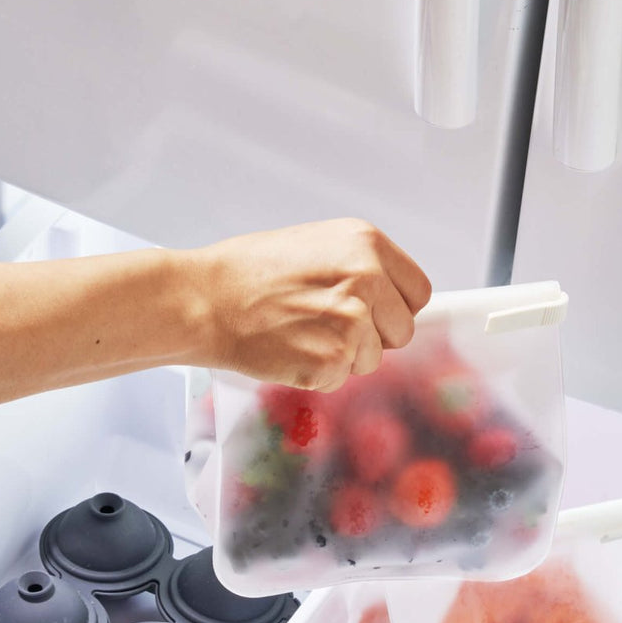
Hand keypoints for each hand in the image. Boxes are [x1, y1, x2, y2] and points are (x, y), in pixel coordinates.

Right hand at [188, 218, 431, 390]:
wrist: (203, 299)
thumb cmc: (247, 272)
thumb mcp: (315, 245)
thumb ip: (359, 266)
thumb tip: (391, 297)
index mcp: (366, 243)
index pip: (417, 291)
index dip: (393, 307)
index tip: (371, 312)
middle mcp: (367, 277)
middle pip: (402, 329)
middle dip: (372, 335)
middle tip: (325, 324)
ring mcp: (351, 321)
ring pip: (373, 359)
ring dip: (342, 356)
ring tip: (300, 332)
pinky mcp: (332, 359)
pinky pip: (341, 379)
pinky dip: (317, 373)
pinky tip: (289, 349)